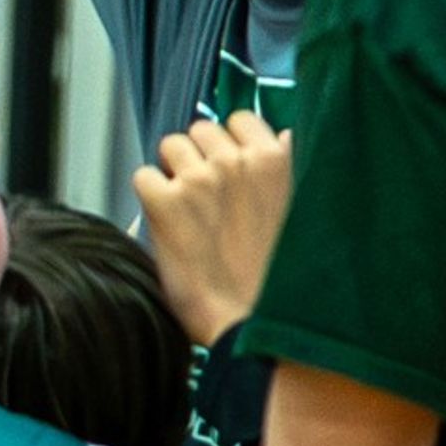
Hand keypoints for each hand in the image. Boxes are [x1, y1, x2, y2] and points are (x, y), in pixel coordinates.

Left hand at [131, 112, 293, 347]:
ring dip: (173, 172)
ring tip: (188, 214)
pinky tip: (168, 226)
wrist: (253, 325)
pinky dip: (149, 199)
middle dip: (200, 157)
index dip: (230, 144)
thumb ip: (289, 171)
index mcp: (278, 160)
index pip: (240, 120)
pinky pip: (144, 176)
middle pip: (201, 130)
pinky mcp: (167, 202)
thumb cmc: (280, 280)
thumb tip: (288, 136)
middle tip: (208, 201)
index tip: (230, 173)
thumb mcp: (302, 211)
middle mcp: (239, 161)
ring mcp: (202, 179)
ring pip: (171, 146)